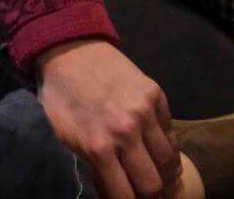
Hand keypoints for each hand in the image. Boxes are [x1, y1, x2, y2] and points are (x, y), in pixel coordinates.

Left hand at [37, 41, 181, 198]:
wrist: (70, 49)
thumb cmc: (62, 96)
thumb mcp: (66, 135)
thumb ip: (92, 164)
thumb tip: (115, 190)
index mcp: (97, 146)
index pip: (125, 196)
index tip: (128, 198)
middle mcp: (125, 132)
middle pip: (154, 185)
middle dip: (149, 193)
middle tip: (144, 190)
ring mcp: (145, 113)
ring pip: (170, 161)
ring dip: (163, 172)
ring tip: (154, 171)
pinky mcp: (157, 95)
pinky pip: (171, 133)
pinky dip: (166, 145)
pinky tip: (154, 145)